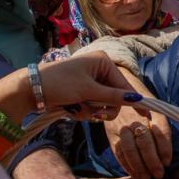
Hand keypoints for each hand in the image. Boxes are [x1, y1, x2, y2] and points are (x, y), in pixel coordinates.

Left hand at [0, 51, 137, 124]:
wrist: (31, 89)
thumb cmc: (60, 83)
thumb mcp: (88, 90)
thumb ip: (113, 96)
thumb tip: (136, 99)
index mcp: (103, 62)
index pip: (124, 85)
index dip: (134, 101)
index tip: (146, 115)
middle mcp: (99, 70)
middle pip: (114, 97)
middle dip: (103, 107)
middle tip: (93, 112)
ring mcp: (90, 82)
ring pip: (103, 105)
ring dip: (91, 110)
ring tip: (76, 107)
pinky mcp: (81, 92)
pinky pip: (92, 107)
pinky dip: (83, 111)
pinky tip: (71, 108)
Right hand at [103, 107, 171, 178]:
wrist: (124, 100)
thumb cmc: (147, 112)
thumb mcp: (159, 116)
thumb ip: (163, 133)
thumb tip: (165, 160)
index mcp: (152, 111)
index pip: (161, 131)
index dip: (165, 149)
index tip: (167, 162)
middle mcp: (136, 119)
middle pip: (144, 141)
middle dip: (152, 161)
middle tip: (159, 174)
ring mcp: (122, 127)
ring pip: (130, 148)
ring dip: (139, 166)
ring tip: (147, 177)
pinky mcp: (112, 135)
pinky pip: (119, 152)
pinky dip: (127, 165)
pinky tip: (134, 173)